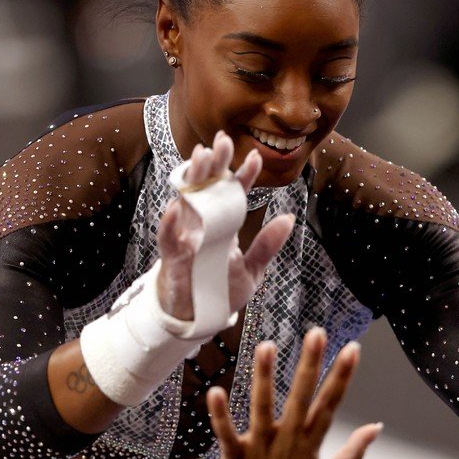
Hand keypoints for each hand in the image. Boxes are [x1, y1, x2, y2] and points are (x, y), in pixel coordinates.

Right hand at [156, 131, 294, 320]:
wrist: (198, 318)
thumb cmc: (221, 291)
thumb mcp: (252, 270)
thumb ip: (267, 246)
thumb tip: (289, 219)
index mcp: (225, 225)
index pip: (234, 194)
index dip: (243, 175)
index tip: (255, 156)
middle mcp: (204, 224)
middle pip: (209, 187)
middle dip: (216, 164)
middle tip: (223, 140)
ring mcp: (186, 237)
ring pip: (187, 201)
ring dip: (193, 179)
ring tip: (201, 157)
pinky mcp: (173, 256)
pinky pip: (169, 236)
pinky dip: (171, 223)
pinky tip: (177, 206)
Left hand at [207, 329, 382, 458]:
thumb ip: (353, 451)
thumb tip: (376, 428)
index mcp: (310, 445)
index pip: (331, 404)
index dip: (342, 376)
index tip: (353, 348)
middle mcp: (288, 444)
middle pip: (303, 398)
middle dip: (311, 365)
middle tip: (318, 333)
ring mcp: (261, 451)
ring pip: (263, 409)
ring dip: (265, 378)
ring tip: (268, 345)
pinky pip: (227, 435)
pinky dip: (220, 415)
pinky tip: (214, 391)